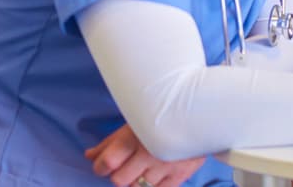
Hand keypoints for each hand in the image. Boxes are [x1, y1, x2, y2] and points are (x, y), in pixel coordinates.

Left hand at [85, 124, 205, 186]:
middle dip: (118, 175)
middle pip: (119, 180)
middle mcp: (149, 153)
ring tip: (142, 168)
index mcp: (135, 136)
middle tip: (125, 166)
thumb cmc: (163, 114)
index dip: (100, 166)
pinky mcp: (179, 175)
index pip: (107, 162)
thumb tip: (89, 156)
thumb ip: (110, 141)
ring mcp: (165, 166)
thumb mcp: (135, 121)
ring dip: (135, 180)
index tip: (103, 164)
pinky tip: (153, 176)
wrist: (203, 112)